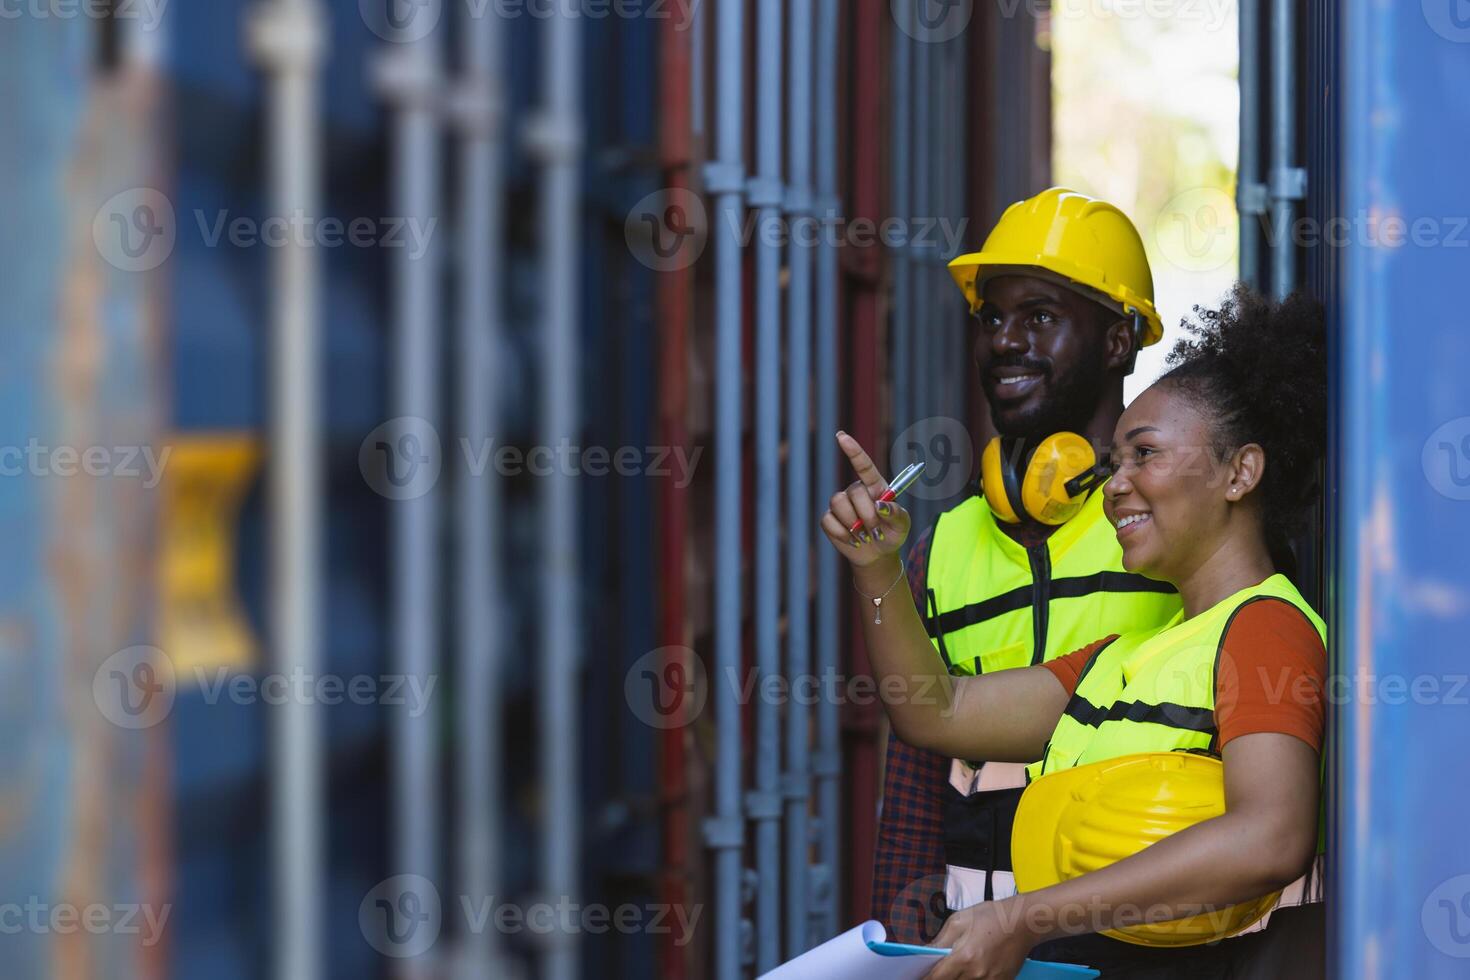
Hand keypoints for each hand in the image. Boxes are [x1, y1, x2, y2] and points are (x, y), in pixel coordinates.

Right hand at [819, 431, 911, 567]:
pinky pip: (829, 521)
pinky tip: (852, 540)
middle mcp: (856, 491)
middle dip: (867, 515)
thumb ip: (896, 513)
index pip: (864, 464)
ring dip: (854, 524)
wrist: (877, 555)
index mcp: (875, 486)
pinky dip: (842, 534)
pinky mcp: (829, 519)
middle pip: (854, 491)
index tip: (841, 436)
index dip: (853, 449)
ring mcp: (841, 504)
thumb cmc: (892, 534)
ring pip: (838, 503)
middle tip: (876, 531)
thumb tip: (880, 506)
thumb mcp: (902, 525)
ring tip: (864, 536)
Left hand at [923, 898, 1037, 979]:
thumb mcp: (959, 921)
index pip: (936, 978)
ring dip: (956, 979)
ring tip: (957, 967)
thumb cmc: (990, 916)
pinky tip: (971, 971)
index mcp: (964, 957)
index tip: (917, 977)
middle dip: (941, 978)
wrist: (1023, 922)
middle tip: (938, 970)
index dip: (924, 979)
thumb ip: (940, 940)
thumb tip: (924, 953)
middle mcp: (976, 973)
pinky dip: (972, 979)